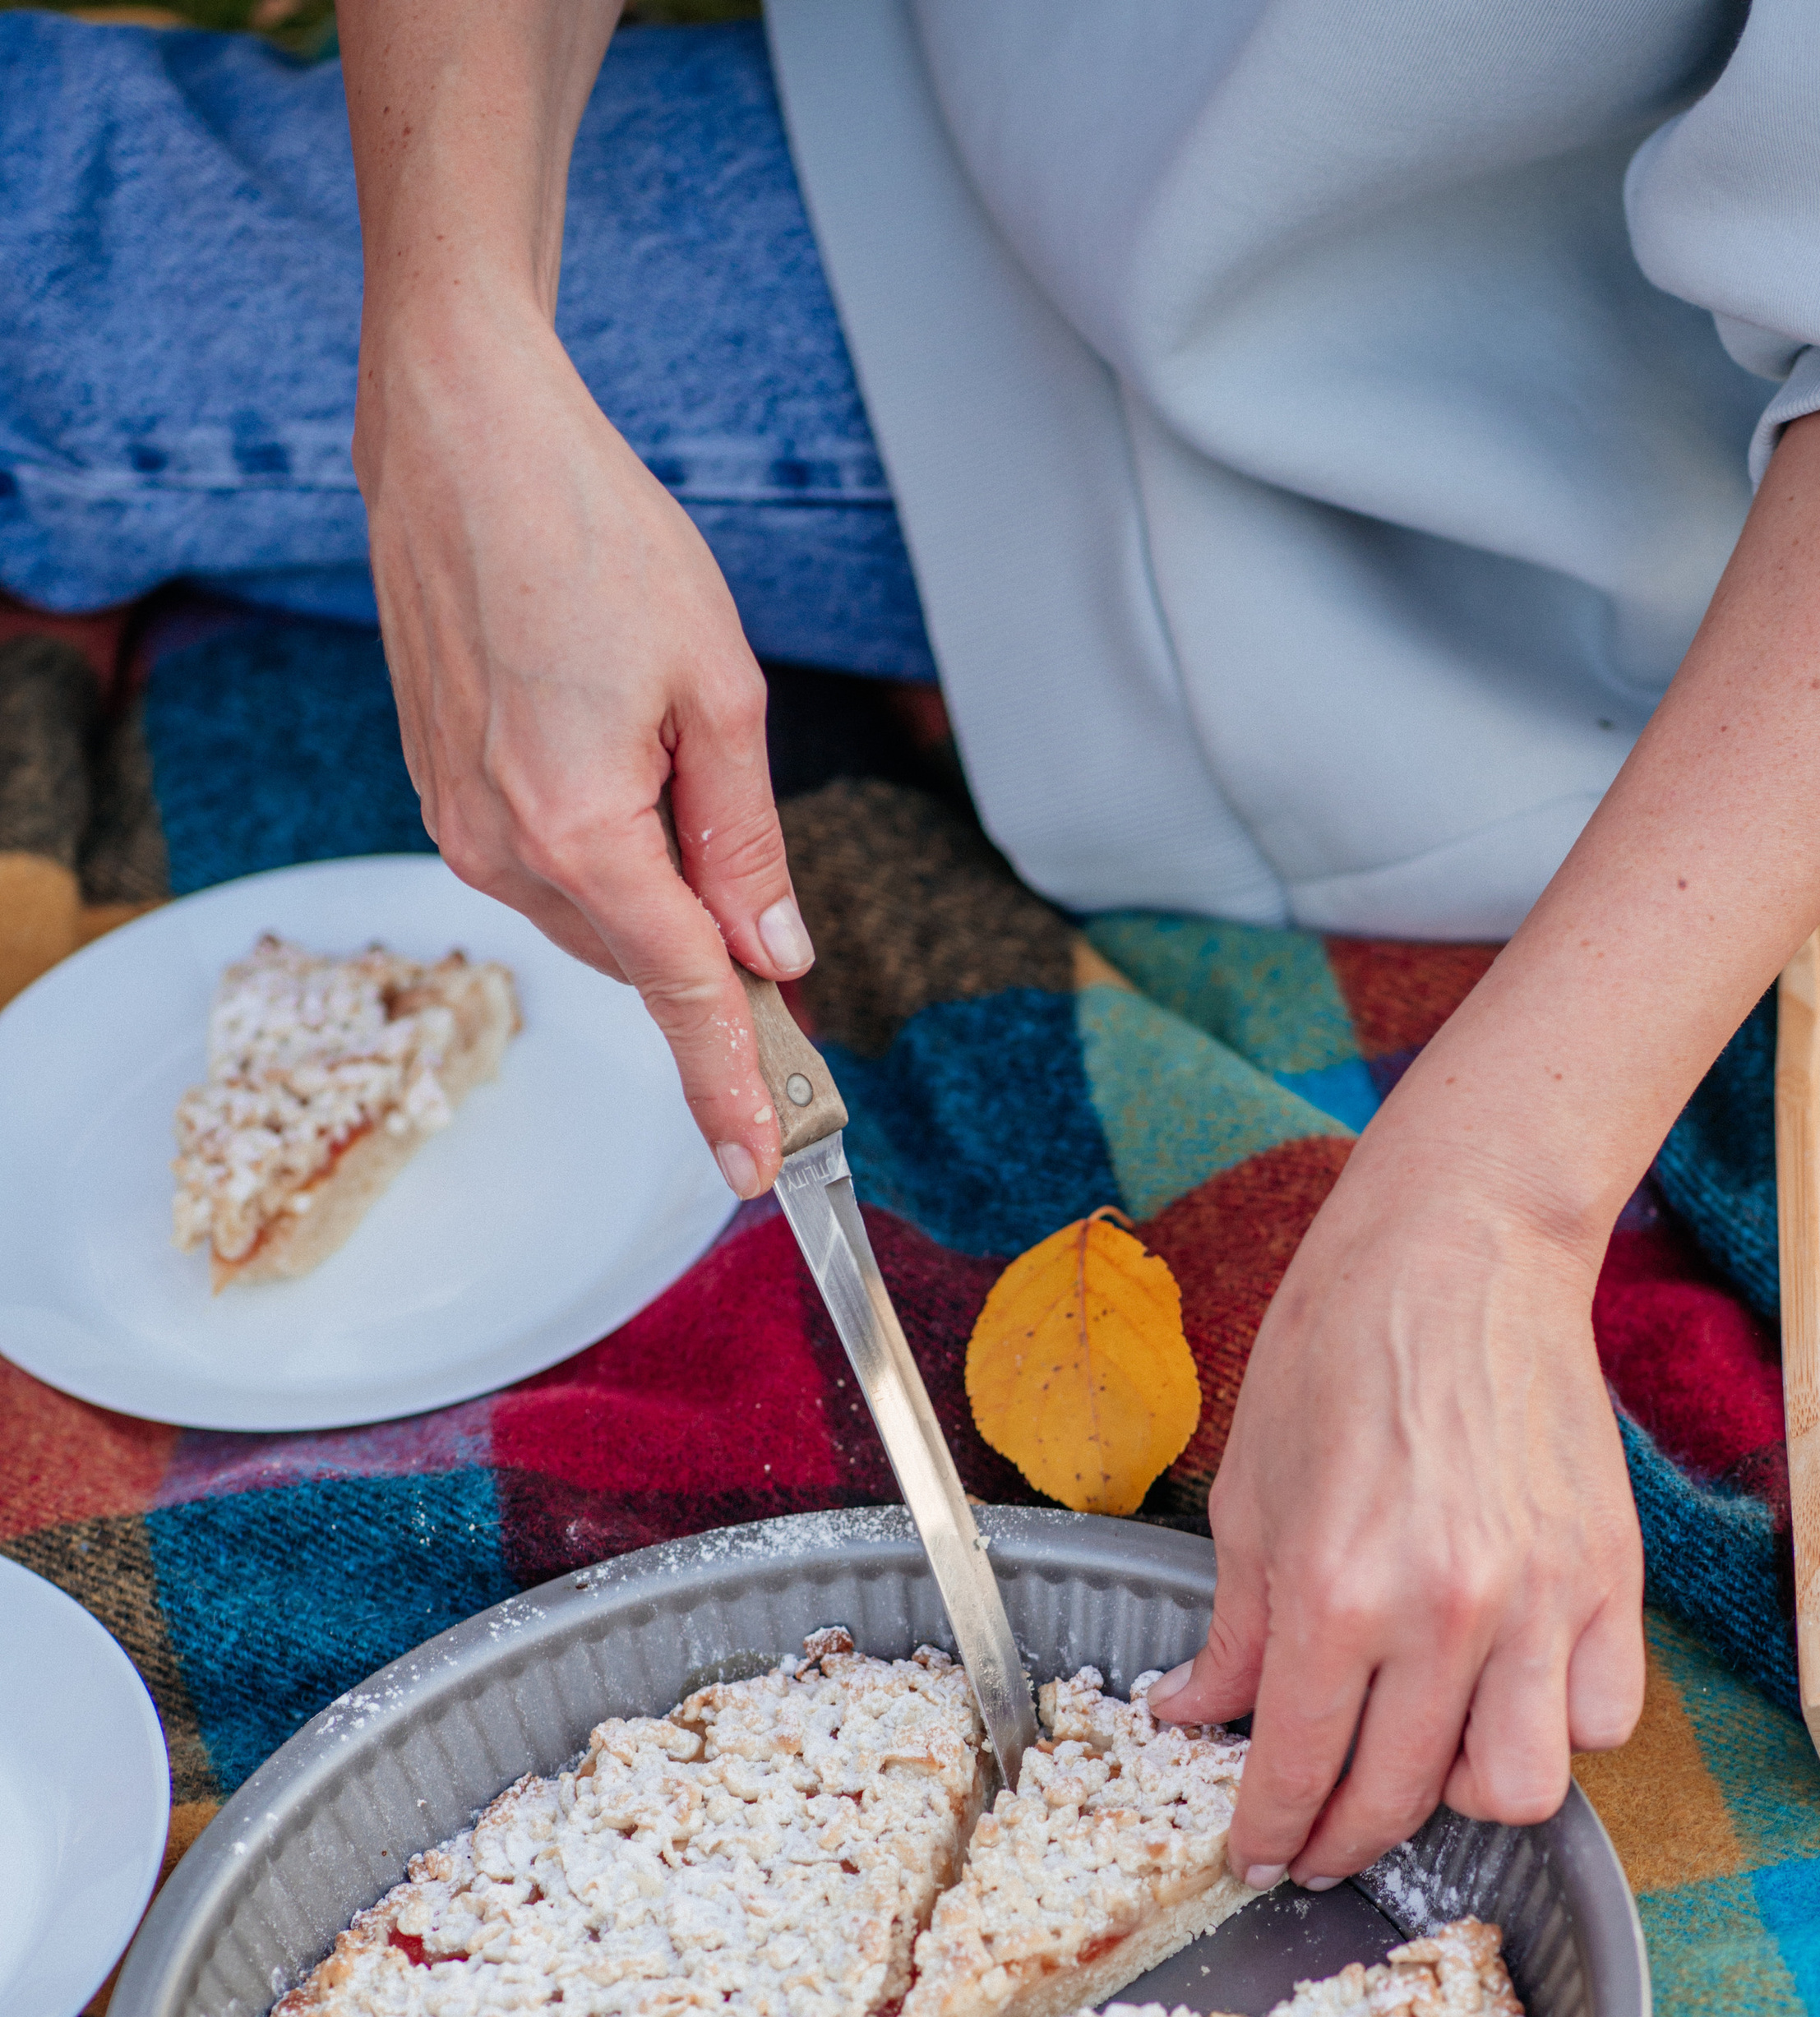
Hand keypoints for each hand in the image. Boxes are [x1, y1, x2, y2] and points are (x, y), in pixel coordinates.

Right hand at [355, 304, 807, 1193]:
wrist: (462, 440)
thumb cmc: (594, 535)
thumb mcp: (718, 689)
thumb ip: (747, 843)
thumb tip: (772, 955)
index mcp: (580, 831)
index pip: (679, 994)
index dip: (730, 1084)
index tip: (761, 1168)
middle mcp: (503, 847)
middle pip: (641, 959)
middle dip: (708, 958)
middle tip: (764, 909)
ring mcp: (459, 823)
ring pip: (596, 918)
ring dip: (654, 889)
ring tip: (667, 752)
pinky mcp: (442, 792)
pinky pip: (548, 868)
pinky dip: (605, 854)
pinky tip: (619, 759)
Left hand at [1153, 1143, 1645, 1878]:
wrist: (1459, 1253)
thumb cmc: (1340, 1351)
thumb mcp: (1249, 1496)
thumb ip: (1234, 1630)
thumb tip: (1193, 1714)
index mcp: (1335, 1593)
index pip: (1299, 1769)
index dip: (1271, 1832)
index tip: (1261, 1855)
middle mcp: (1443, 1612)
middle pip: (1402, 1799)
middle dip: (1346, 1838)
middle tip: (1321, 1835)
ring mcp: (1540, 1599)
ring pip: (1521, 1788)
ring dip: (1465, 1798)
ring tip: (1425, 1764)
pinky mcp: (1610, 1577)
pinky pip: (1600, 1718)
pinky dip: (1557, 1729)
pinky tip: (1508, 1696)